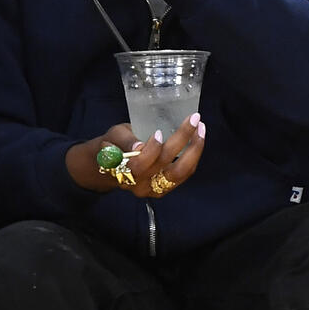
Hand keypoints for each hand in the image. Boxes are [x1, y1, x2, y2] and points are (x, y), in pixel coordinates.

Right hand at [68, 115, 206, 196]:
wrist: (108, 167)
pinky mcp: (165, 189)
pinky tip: (198, 139)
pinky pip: (184, 174)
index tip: (159, 132)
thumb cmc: (111, 146)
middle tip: (193, 120)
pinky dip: (193, 156)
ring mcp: (153, 189)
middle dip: (182, 141)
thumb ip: (124, 141)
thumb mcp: (112, 137)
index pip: (140, 164)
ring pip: (180, 172)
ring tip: (200, 128)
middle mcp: (139, 185)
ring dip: (194, 150)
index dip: (151, 150)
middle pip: (165, 166)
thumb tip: (139, 145)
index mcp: (121, 172)